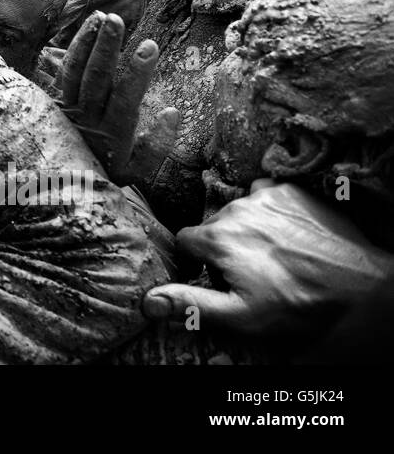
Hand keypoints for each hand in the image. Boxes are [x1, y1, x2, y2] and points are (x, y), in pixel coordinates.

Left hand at [55, 12, 170, 182]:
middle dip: (107, 48)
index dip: (137, 73)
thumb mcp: (136, 172)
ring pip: (77, 71)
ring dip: (90, 42)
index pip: (125, 98)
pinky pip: (65, 70)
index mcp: (112, 134)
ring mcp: (68, 107)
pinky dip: (76, 48)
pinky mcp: (56, 99)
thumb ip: (156, 147)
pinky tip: (89, 26)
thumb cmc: (109, 172)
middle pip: (96, 79)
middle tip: (117, 20)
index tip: (150, 46)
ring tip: (103, 17)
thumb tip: (173, 112)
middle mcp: (87, 118)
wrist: (64, 183)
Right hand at [144, 181, 393, 337]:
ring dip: (247, 226)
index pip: (185, 240)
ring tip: (271, 254)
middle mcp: (237, 209)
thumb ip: (190, 305)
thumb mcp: (239, 316)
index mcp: (218, 238)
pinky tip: (286, 234)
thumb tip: (148, 300)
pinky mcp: (292, 192)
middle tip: (252, 272)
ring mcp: (267, 197)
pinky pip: (267, 195)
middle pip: (214, 224)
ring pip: (240, 208)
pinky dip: (270, 211)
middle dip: (224, 245)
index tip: (217, 275)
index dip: (198, 260)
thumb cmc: (298, 306)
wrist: (360, 289)